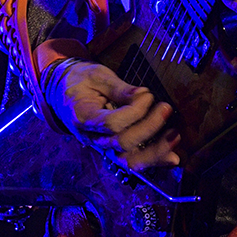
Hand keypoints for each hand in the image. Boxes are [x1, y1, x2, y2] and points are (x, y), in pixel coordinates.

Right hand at [44, 61, 179, 168]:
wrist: (62, 92)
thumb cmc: (80, 81)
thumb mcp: (97, 76)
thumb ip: (120, 88)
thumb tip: (143, 95)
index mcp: (83, 117)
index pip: (111, 123)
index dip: (134, 111)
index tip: (147, 95)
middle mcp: (92, 138)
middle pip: (122, 144)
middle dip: (149, 127)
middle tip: (166, 108)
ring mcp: (102, 146)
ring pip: (129, 160)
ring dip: (155, 151)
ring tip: (175, 136)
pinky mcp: (113, 149)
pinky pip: (132, 160)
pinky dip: (153, 160)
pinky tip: (172, 158)